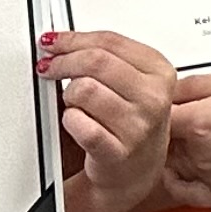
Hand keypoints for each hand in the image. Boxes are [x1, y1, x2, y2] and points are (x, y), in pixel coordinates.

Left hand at [42, 28, 175, 211]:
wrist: (136, 172)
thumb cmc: (132, 123)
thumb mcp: (134, 82)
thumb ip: (106, 56)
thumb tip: (63, 39)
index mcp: (160, 72)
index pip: (110, 42)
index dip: (74, 39)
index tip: (54, 42)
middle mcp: (153, 98)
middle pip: (95, 61)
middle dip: (64, 62)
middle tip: (50, 68)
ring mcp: (138, 127)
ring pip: (83, 89)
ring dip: (69, 95)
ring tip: (74, 103)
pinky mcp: (116, 152)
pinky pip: (77, 122)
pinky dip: (68, 119)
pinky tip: (75, 121)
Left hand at [165, 58, 210, 210]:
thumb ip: (194, 85)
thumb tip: (166, 90)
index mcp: (200, 121)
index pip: (156, 113)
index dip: (156, 105)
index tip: (159, 99)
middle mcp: (200, 154)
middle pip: (162, 138)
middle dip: (167, 125)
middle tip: (183, 113)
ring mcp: (209, 178)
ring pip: (172, 161)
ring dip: (175, 148)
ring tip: (197, 133)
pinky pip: (184, 191)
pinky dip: (176, 179)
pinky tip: (181, 166)